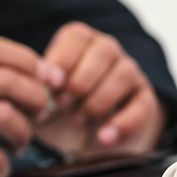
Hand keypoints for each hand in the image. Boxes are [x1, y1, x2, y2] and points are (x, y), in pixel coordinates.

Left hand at [38, 22, 165, 158]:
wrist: (77, 139)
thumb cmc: (52, 110)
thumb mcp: (37, 99)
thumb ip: (33, 89)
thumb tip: (40, 85)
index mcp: (76, 43)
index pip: (76, 36)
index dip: (63, 59)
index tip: (51, 85)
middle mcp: (106, 50)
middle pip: (104, 50)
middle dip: (80, 81)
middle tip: (63, 105)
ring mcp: (128, 73)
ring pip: (124, 74)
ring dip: (99, 100)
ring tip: (79, 121)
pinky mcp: (143, 99)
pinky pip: (142, 104)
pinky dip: (123, 122)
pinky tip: (104, 137)